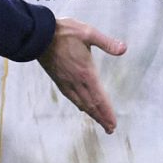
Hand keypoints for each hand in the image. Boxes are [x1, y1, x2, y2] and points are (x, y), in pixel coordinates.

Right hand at [39, 18, 126, 132]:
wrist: (39, 35)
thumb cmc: (64, 32)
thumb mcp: (88, 32)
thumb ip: (106, 42)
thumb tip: (124, 49)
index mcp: (86, 72)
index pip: (99, 98)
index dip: (107, 112)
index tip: (113, 123)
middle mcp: (76, 81)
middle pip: (91, 105)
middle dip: (101, 117)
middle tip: (110, 129)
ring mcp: (66, 82)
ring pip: (81, 103)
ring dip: (92, 114)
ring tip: (100, 122)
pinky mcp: (59, 80)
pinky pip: (71, 97)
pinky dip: (79, 105)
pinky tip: (82, 108)